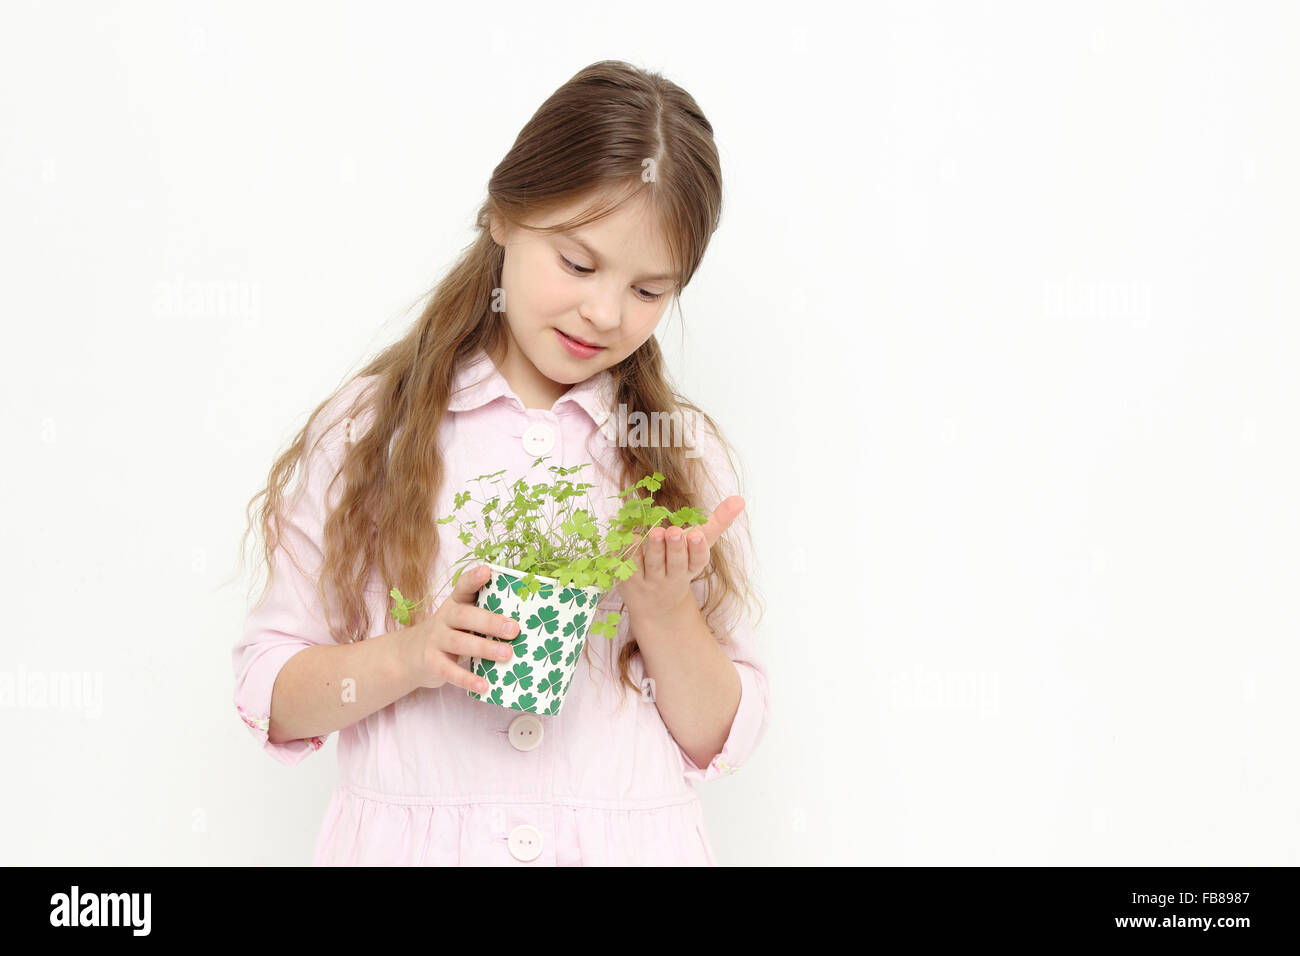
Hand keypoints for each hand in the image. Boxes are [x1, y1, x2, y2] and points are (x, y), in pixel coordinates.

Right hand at [398, 564, 520, 692]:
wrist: (411, 655)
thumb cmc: (451, 633)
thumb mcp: (463, 620)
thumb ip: (484, 618)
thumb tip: (524, 626)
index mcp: (456, 602)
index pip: (463, 586)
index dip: (474, 578)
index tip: (487, 570)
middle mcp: (445, 617)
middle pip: (466, 615)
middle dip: (491, 621)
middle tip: (515, 629)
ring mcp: (436, 639)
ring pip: (460, 642)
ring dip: (485, 648)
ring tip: (507, 655)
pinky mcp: (432, 662)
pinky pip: (449, 671)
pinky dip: (467, 679)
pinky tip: (484, 685)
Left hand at [615, 496, 745, 624]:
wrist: (656, 607)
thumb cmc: (680, 565)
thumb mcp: (699, 546)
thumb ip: (718, 522)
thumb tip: (739, 499)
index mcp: (692, 568)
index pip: (698, 561)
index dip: (697, 549)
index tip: (697, 535)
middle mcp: (673, 577)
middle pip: (676, 563)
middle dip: (676, 547)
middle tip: (675, 531)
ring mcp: (651, 582)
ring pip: (654, 565)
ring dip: (655, 548)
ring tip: (656, 532)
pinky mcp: (630, 582)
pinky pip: (630, 567)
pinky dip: (630, 553)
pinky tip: (631, 537)